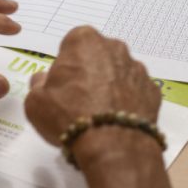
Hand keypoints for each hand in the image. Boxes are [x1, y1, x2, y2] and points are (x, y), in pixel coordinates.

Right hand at [24, 27, 161, 146]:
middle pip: (97, 56)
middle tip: (77, 99)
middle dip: (89, 71)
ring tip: (97, 114)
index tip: (60, 84)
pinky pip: (135, 92)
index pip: (71, 44)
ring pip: (118, 74)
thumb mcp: (35, 101)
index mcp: (84, 41)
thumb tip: (43, 80)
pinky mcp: (152, 91)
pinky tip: (115, 121)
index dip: (65, 65)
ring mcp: (137, 69)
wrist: (113, 146)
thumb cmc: (69, 116)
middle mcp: (114, 48)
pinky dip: (126, 102)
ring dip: (109, 86)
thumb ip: (38, 84)